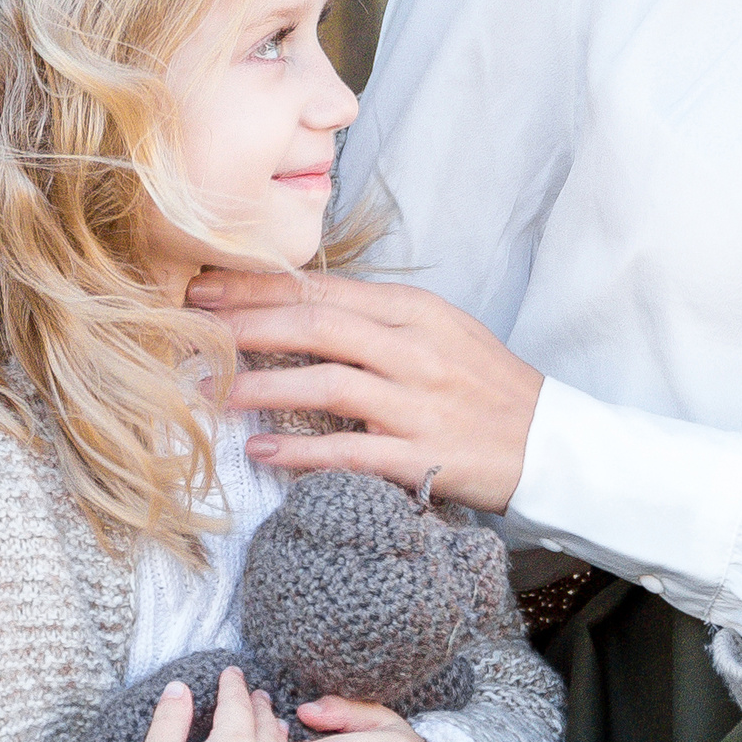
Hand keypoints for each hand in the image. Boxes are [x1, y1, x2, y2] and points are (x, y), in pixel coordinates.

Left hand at [185, 272, 543, 512]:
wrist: (552, 444)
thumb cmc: (487, 388)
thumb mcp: (439, 333)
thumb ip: (377, 319)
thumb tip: (300, 307)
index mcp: (415, 313)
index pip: (323, 289)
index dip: (256, 287)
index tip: (204, 286)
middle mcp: (414, 350)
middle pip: (315, 324)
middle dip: (244, 323)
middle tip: (189, 328)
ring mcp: (418, 403)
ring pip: (325, 383)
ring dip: (261, 386)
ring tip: (211, 392)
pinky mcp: (421, 454)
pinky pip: (348, 450)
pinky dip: (300, 452)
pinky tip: (260, 453)